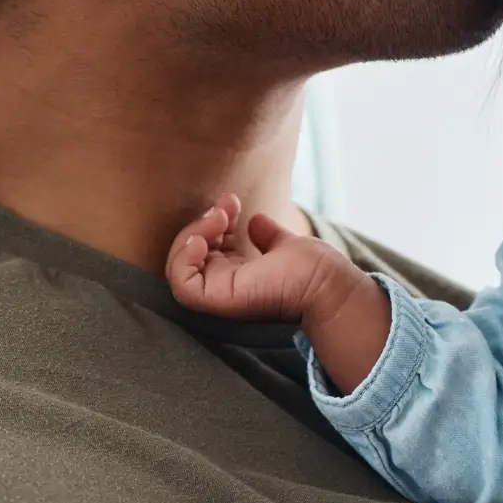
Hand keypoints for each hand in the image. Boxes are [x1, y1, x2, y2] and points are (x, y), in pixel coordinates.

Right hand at [165, 192, 351, 322]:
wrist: (326, 281)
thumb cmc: (313, 268)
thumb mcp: (282, 244)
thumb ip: (267, 235)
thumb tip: (257, 221)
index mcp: (237, 275)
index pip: (207, 246)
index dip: (211, 221)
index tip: (231, 203)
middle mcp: (224, 286)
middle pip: (188, 254)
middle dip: (200, 223)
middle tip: (224, 207)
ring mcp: (218, 295)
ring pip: (177, 267)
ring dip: (190, 236)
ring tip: (217, 219)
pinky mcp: (217, 300)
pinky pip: (181, 284)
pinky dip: (183, 257)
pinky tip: (204, 238)